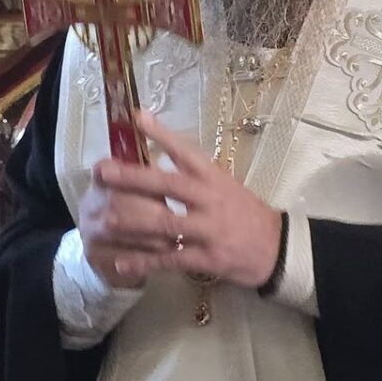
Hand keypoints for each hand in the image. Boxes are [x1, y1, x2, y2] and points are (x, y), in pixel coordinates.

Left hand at [79, 111, 282, 292]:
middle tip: (104, 171)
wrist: (277, 247)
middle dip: (133, 178)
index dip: (161, 134)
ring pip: (165, 224)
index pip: (185, 150)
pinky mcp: (207, 258)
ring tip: (104, 219)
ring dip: (132, 222)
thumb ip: (195, 174)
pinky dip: (145, 262)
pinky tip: (121, 263)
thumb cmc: (246, 212)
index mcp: (213, 177)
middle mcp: (209, 199)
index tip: (137, 117)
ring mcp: (208, 229)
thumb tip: (160, 156)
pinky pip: (171, 259)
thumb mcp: (225, 185)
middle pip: (167, 185)